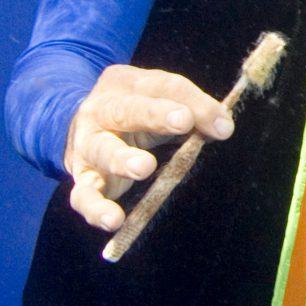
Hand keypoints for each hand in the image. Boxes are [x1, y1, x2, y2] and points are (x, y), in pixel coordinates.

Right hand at [64, 65, 234, 231]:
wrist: (84, 124)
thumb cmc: (138, 112)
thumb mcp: (164, 102)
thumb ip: (194, 110)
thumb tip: (224, 127)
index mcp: (128, 85)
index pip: (164, 86)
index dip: (195, 102)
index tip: (222, 125)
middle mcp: (102, 110)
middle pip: (128, 110)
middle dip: (156, 115)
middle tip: (183, 121)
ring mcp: (87, 144)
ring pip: (102, 150)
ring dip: (122, 159)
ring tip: (143, 168)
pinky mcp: (82, 178)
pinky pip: (83, 195)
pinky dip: (96, 209)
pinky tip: (113, 220)